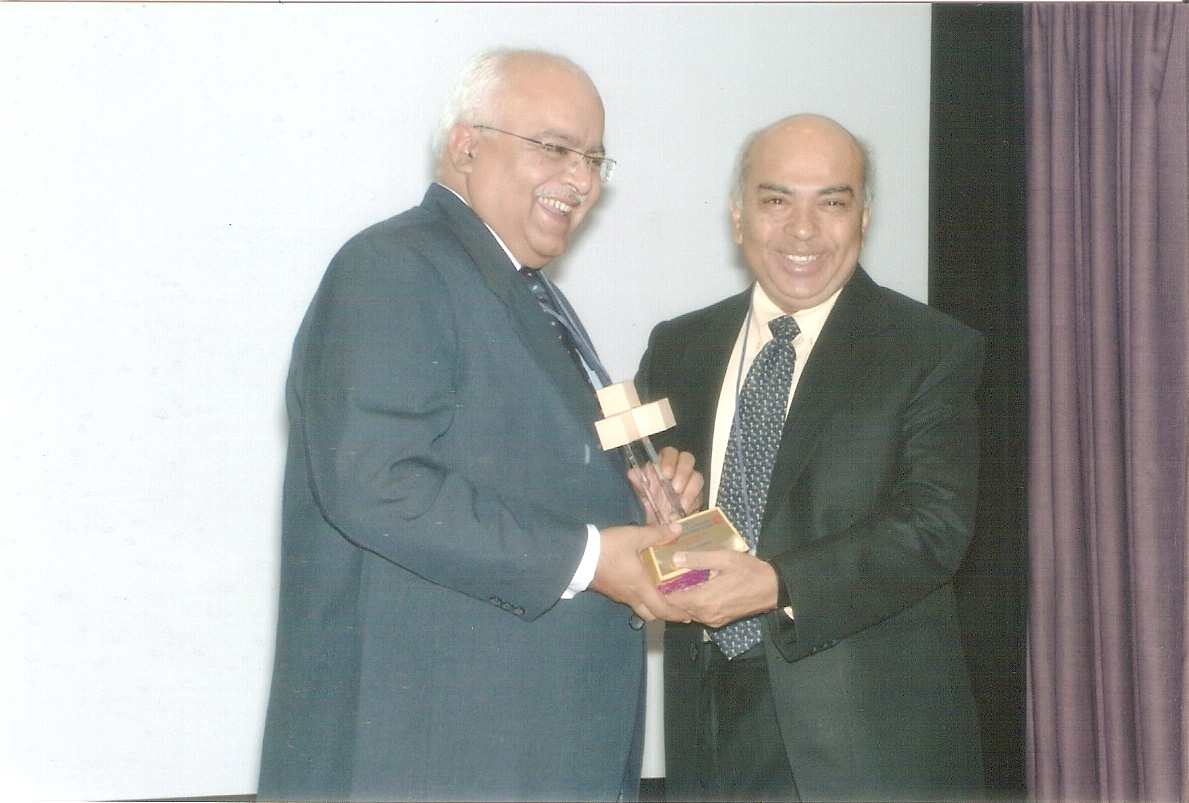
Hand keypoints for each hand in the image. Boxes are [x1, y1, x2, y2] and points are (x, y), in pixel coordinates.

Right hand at [589, 523, 691, 623]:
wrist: (578, 556)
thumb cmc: (608, 549)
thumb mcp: (634, 536)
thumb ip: (656, 534)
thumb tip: (678, 529)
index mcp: (641, 587)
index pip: (662, 609)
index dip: (676, 614)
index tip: (688, 616)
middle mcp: (631, 596)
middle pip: (651, 615)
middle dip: (665, 614)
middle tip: (677, 608)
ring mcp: (619, 595)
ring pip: (640, 608)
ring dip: (652, 607)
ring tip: (662, 596)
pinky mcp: (610, 591)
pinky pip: (630, 600)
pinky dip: (641, 599)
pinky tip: (643, 585)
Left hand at [627, 447, 704, 524]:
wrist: (658, 523)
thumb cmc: (650, 502)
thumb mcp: (641, 494)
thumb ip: (638, 482)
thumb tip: (632, 473)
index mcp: (663, 464)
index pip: (670, 452)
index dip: (670, 460)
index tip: (666, 473)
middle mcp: (679, 469)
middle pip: (688, 459)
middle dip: (683, 472)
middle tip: (676, 488)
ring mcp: (690, 482)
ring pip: (697, 478)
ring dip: (690, 491)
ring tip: (681, 505)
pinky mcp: (698, 497)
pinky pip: (700, 497)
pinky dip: (692, 505)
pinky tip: (684, 513)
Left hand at [665, 549, 779, 628]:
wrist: (772, 588)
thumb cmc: (748, 571)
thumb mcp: (724, 558)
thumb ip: (698, 559)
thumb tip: (675, 558)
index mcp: (703, 599)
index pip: (671, 601)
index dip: (660, 591)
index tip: (654, 578)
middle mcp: (704, 614)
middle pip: (677, 609)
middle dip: (669, 595)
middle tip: (662, 578)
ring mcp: (712, 621)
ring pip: (687, 613)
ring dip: (681, 600)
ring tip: (676, 582)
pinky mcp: (719, 622)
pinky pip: (698, 615)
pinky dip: (692, 604)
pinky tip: (693, 590)